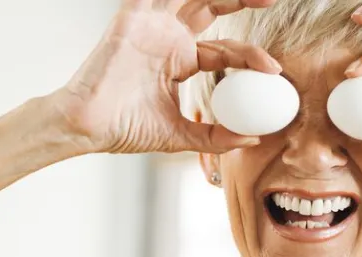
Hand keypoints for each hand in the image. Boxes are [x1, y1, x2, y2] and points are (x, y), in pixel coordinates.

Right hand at [53, 0, 279, 154]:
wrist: (87, 126)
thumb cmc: (124, 129)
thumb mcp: (180, 135)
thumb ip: (215, 136)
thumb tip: (252, 138)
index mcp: (180, 60)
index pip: (224, 50)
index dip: (250, 57)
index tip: (274, 70)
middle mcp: (168, 38)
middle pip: (213, 8)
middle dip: (242, 1)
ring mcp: (151, 24)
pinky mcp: (133, 16)